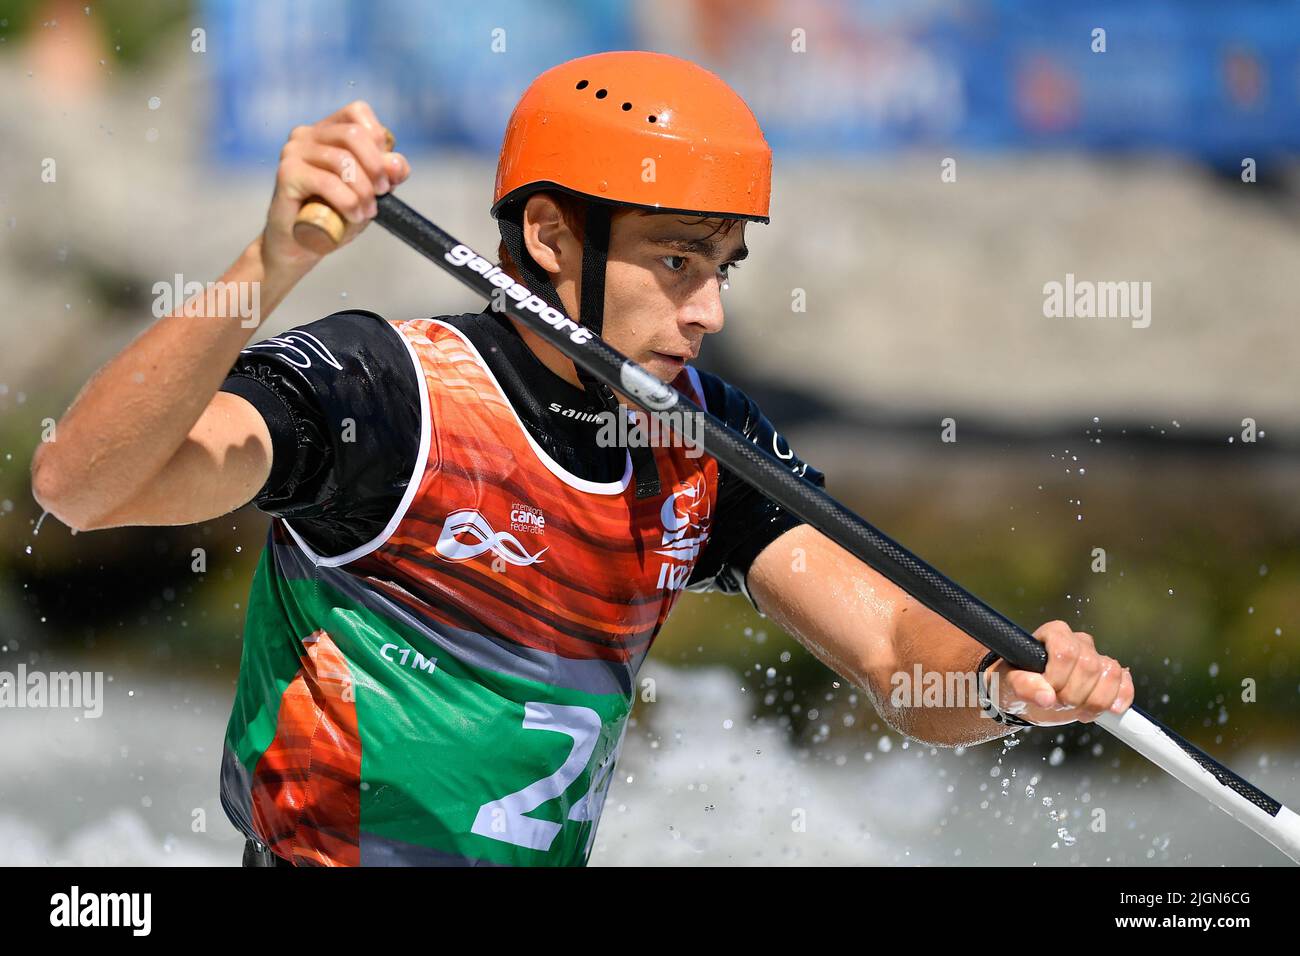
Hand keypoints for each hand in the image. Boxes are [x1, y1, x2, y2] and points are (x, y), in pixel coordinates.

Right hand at [261, 100, 410, 274]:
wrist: (300, 245)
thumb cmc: (334, 216)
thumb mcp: (368, 193)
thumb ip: (385, 175)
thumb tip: (397, 163)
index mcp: (327, 130)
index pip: (358, 112)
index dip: (379, 140)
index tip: (386, 172)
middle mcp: (307, 134)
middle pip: (353, 134)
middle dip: (376, 166)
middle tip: (383, 193)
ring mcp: (293, 151)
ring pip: (341, 160)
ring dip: (363, 190)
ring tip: (368, 212)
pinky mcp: (286, 174)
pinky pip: (326, 182)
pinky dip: (348, 201)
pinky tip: (354, 216)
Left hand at [988, 620, 1134, 726]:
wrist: (1023, 697)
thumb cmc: (1012, 683)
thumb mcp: (1007, 684)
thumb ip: (1023, 686)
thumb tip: (1046, 696)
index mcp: (1053, 633)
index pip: (1066, 652)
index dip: (1058, 678)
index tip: (1046, 694)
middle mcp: (1077, 641)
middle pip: (1089, 666)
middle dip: (1073, 694)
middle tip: (1057, 704)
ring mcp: (1095, 657)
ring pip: (1111, 674)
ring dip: (1095, 701)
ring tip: (1076, 710)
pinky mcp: (1107, 675)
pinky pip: (1124, 682)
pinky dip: (1121, 698)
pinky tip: (1109, 710)